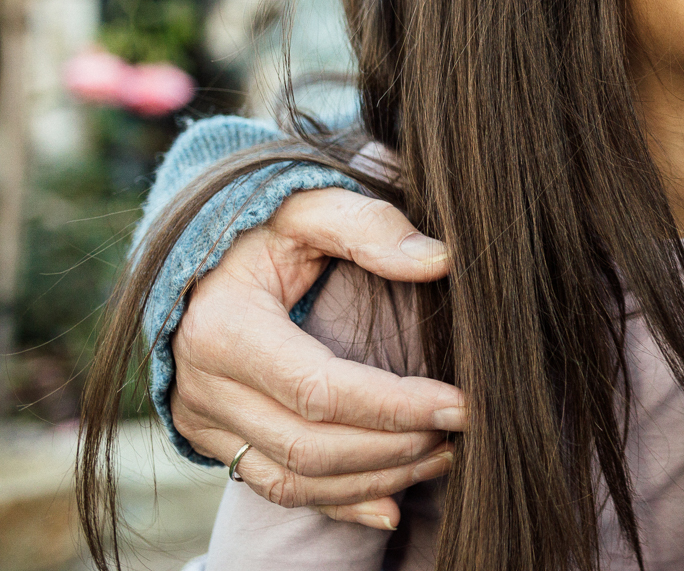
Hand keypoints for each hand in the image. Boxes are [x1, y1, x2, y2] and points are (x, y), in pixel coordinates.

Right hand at [169, 187, 463, 530]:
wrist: (195, 260)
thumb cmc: (261, 228)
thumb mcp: (306, 207)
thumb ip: (370, 225)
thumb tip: (440, 260)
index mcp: (223, 329)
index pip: (319, 389)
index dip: (395, 405)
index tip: (461, 403)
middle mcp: (204, 387)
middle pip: (310, 446)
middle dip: (394, 447)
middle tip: (460, 430)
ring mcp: (203, 422)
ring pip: (294, 480)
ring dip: (376, 479)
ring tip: (442, 455)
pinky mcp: (213, 442)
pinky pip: (274, 490)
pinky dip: (336, 503)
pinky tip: (391, 504)